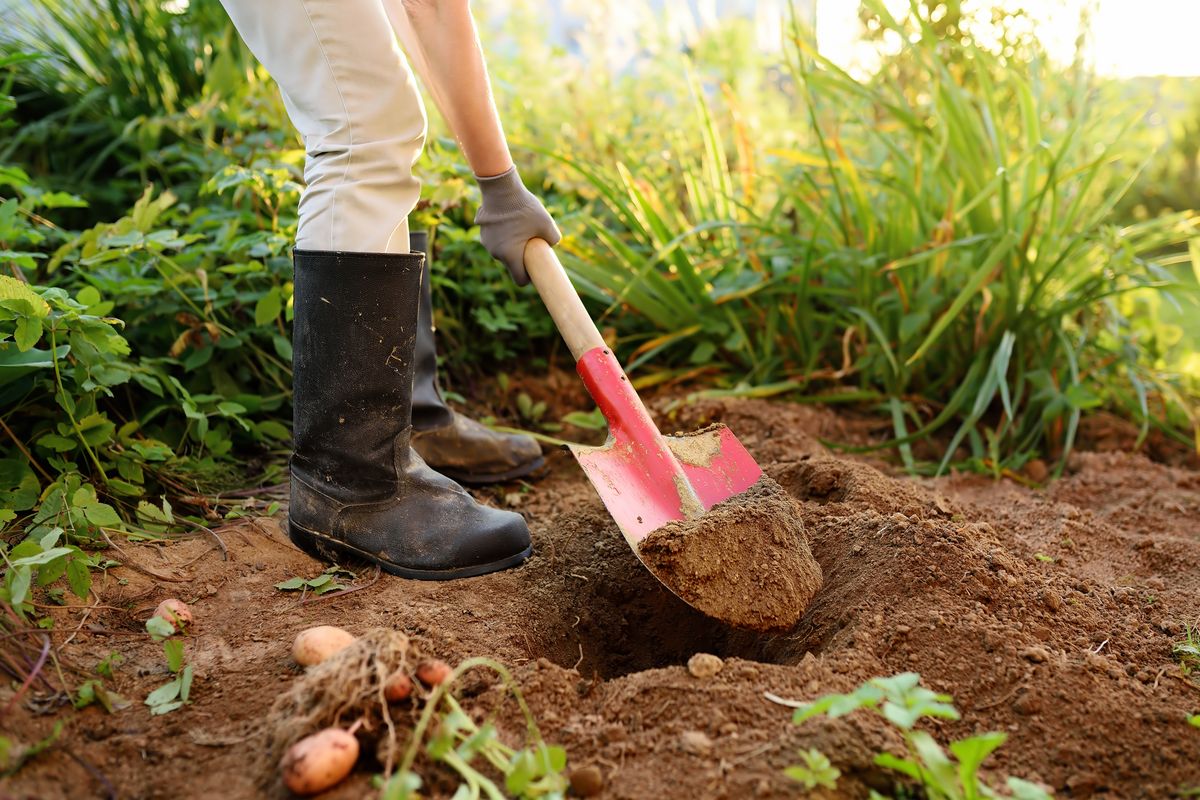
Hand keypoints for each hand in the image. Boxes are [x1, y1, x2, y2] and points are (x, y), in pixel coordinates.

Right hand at [474, 166, 560, 285]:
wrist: (501, 189)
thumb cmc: (524, 208)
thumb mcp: (547, 224)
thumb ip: (554, 239)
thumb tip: (552, 245)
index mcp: (511, 256)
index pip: (520, 280)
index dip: (529, 277)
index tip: (535, 268)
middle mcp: (496, 253)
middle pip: (512, 264)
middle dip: (521, 257)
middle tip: (531, 242)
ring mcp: (487, 243)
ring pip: (503, 251)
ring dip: (511, 245)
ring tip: (520, 228)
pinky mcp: (482, 232)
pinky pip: (496, 240)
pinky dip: (503, 235)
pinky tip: (509, 221)